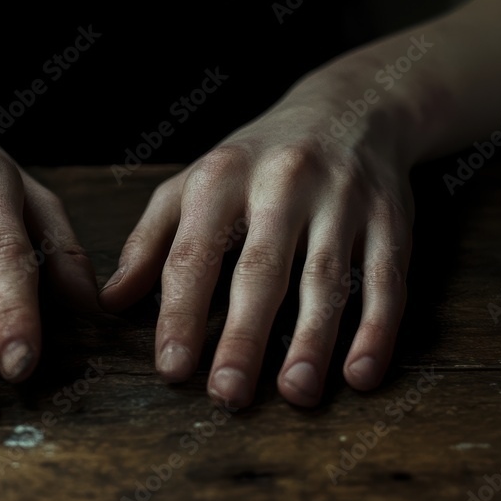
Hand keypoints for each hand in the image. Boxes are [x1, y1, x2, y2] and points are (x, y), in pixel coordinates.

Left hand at [99, 74, 414, 407]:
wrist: (349, 106)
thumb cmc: (255, 160)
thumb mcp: (194, 183)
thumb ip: (152, 241)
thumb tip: (110, 301)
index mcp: (222, 177)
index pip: (194, 255)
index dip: (180, 314)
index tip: (171, 369)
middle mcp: (282, 183)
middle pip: (261, 270)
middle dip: (243, 336)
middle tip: (227, 394)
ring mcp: (341, 199)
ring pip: (326, 278)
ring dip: (314, 340)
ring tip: (296, 393)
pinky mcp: (390, 217)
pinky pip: (386, 278)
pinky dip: (377, 329)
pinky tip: (361, 375)